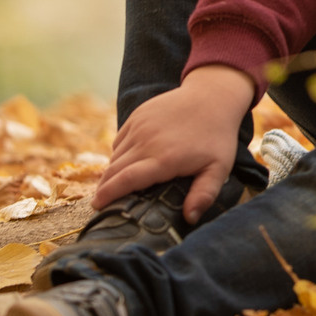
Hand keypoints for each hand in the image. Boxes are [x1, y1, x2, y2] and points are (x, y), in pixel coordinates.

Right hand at [95, 65, 259, 222]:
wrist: (213, 95)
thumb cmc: (217, 136)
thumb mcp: (218, 167)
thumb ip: (204, 194)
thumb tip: (190, 219)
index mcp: (164, 159)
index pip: (126, 180)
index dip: (108, 195)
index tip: (97, 207)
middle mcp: (146, 142)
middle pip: (114, 170)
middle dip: (104, 188)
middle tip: (101, 203)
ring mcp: (140, 126)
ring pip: (115, 155)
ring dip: (112, 172)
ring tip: (115, 186)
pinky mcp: (138, 116)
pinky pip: (120, 140)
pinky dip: (119, 154)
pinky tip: (128, 163)